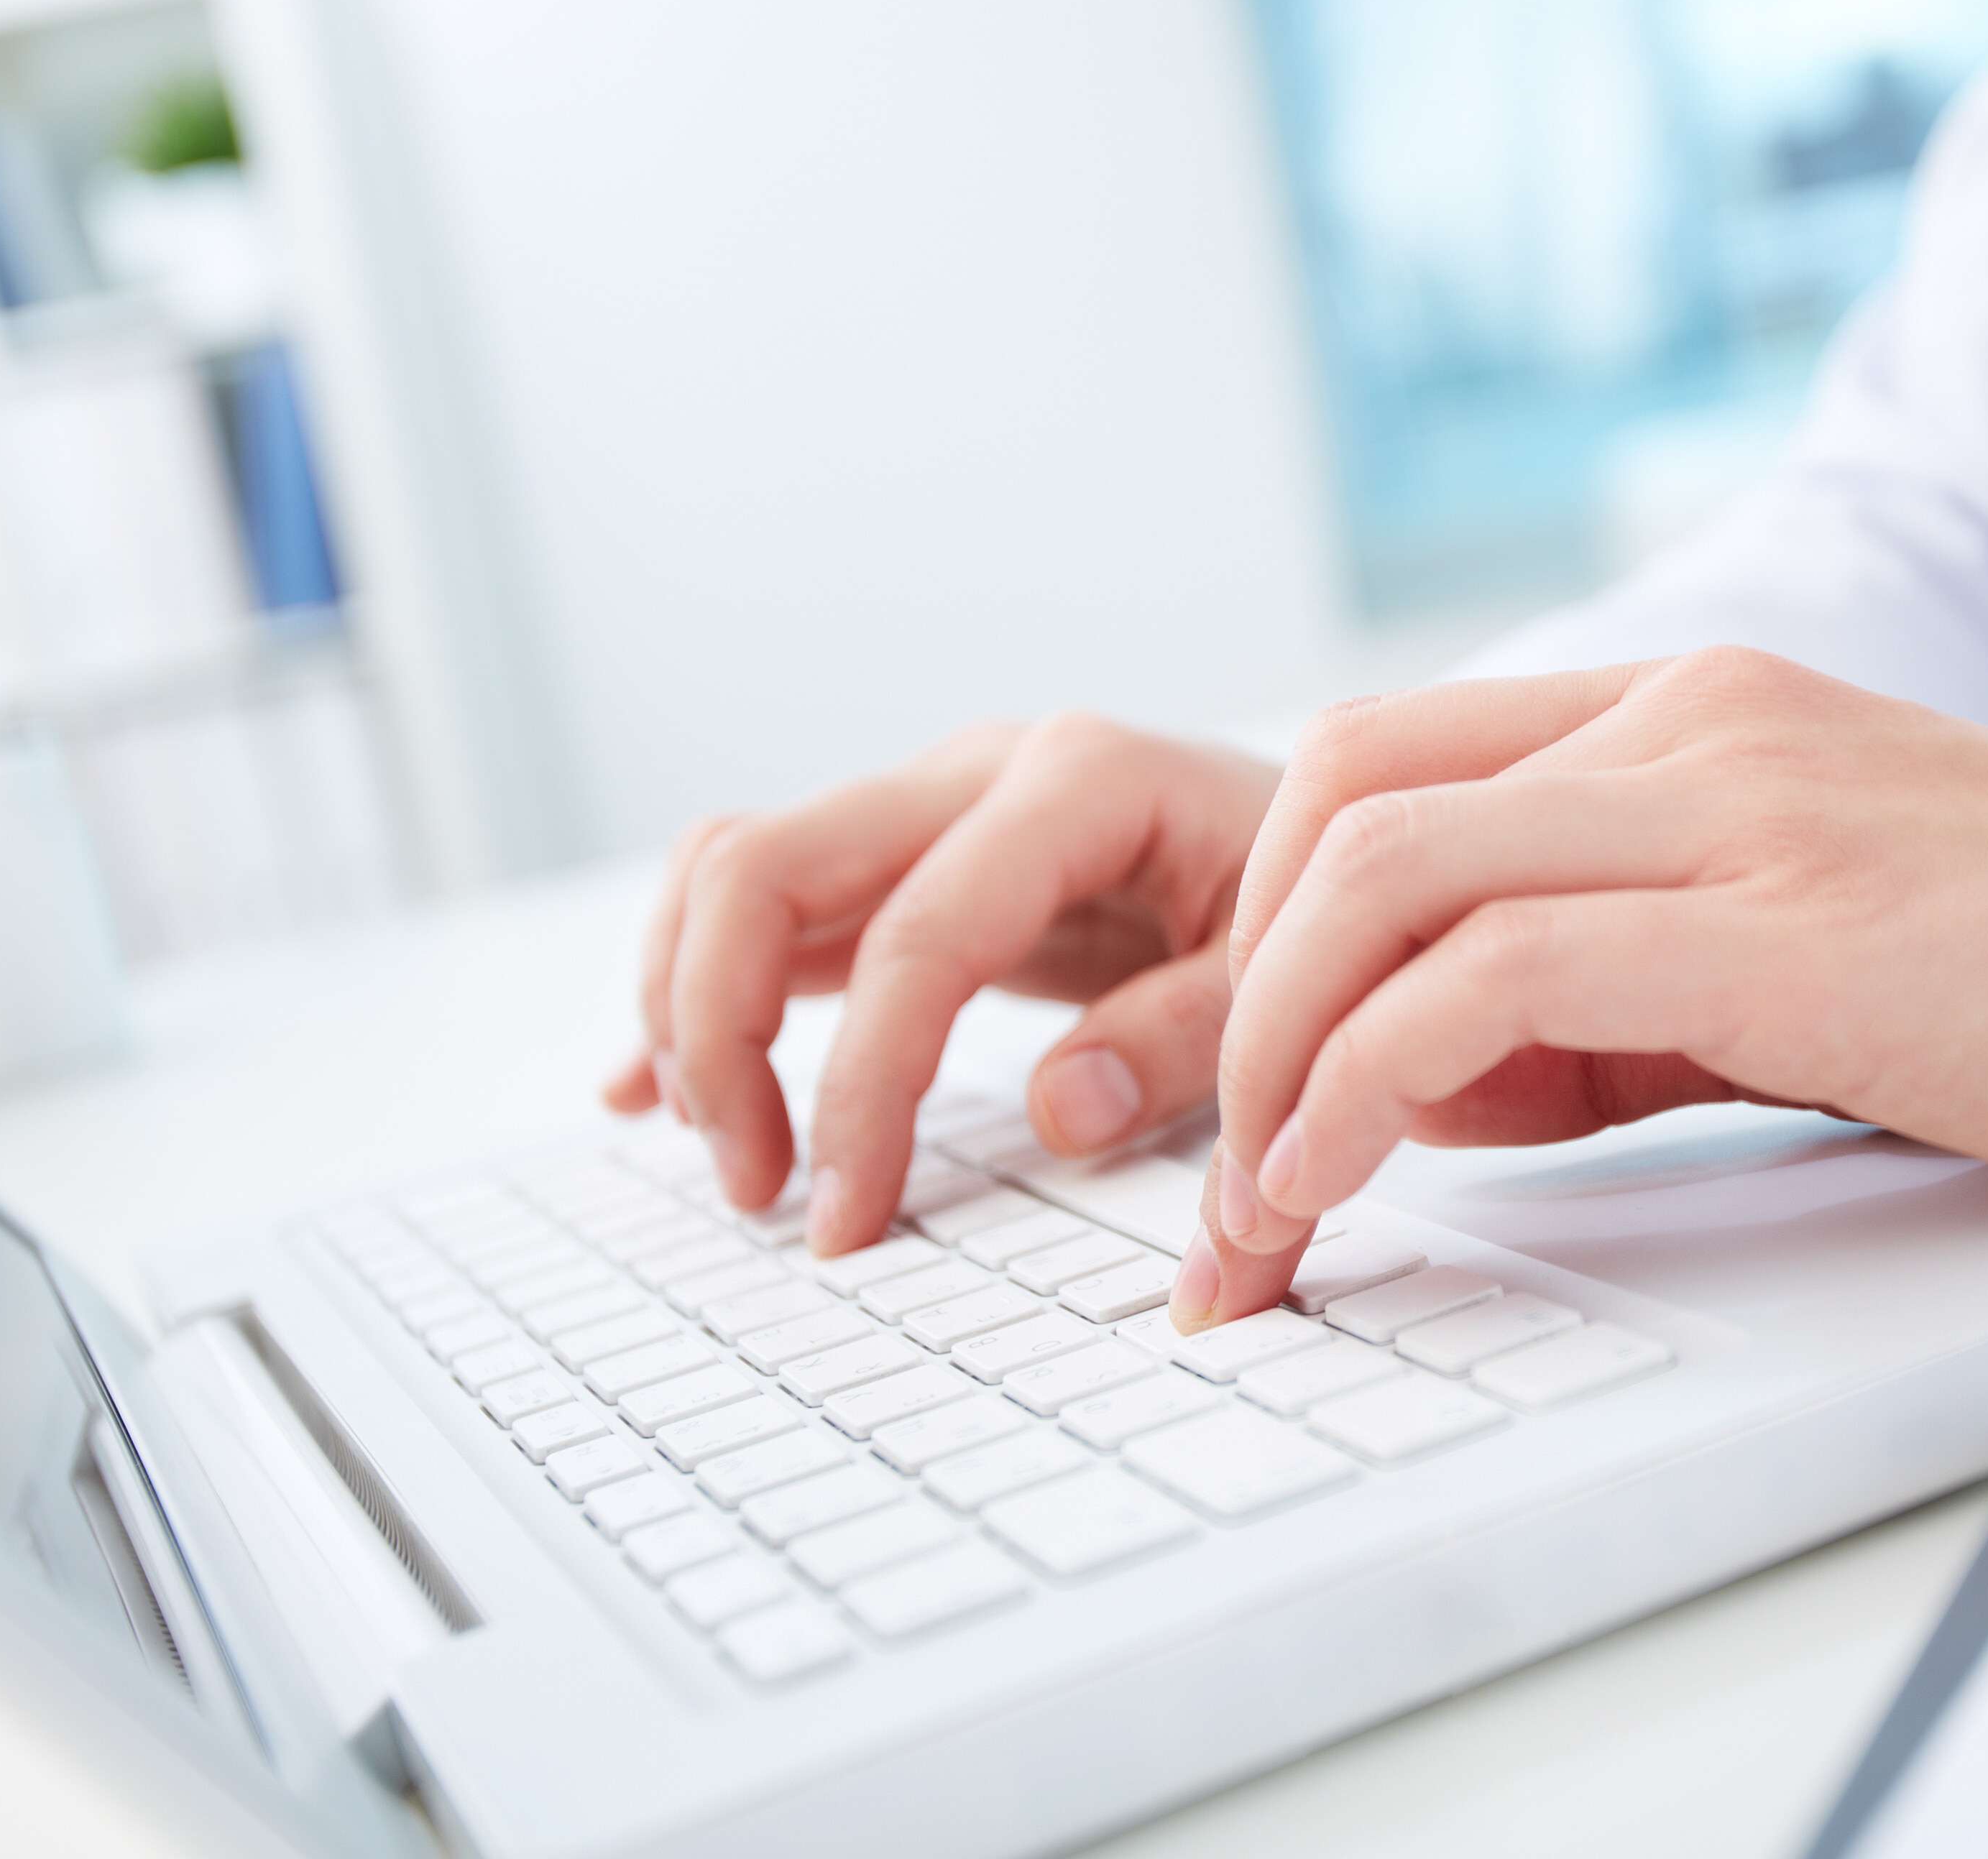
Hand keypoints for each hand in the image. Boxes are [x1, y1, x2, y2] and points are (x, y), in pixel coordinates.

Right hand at [603, 717, 1279, 1250]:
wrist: (1334, 834)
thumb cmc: (1316, 902)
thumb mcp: (1291, 973)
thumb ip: (1187, 1036)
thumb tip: (1060, 1108)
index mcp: (1081, 780)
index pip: (919, 934)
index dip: (864, 1086)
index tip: (848, 1216)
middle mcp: (978, 770)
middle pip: (763, 864)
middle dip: (722, 1033)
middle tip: (759, 1190)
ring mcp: (928, 803)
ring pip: (733, 869)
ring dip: (691, 1010)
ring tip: (735, 1158)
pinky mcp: (903, 857)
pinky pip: (758, 901)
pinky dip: (692, 989)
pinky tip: (653, 1094)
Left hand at [1172, 647, 1987, 1326]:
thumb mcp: (1812, 952)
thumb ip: (1621, 993)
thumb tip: (1434, 1081)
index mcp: (1694, 712)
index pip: (1387, 769)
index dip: (1274, 929)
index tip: (1255, 1096)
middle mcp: (1693, 720)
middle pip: (1336, 797)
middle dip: (1224, 989)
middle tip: (1213, 1165)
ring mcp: (1741, 802)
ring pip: (1378, 871)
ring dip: (1267, 1055)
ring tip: (1255, 1211)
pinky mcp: (1793, 920)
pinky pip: (1487, 977)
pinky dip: (1366, 1088)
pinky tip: (1347, 1190)